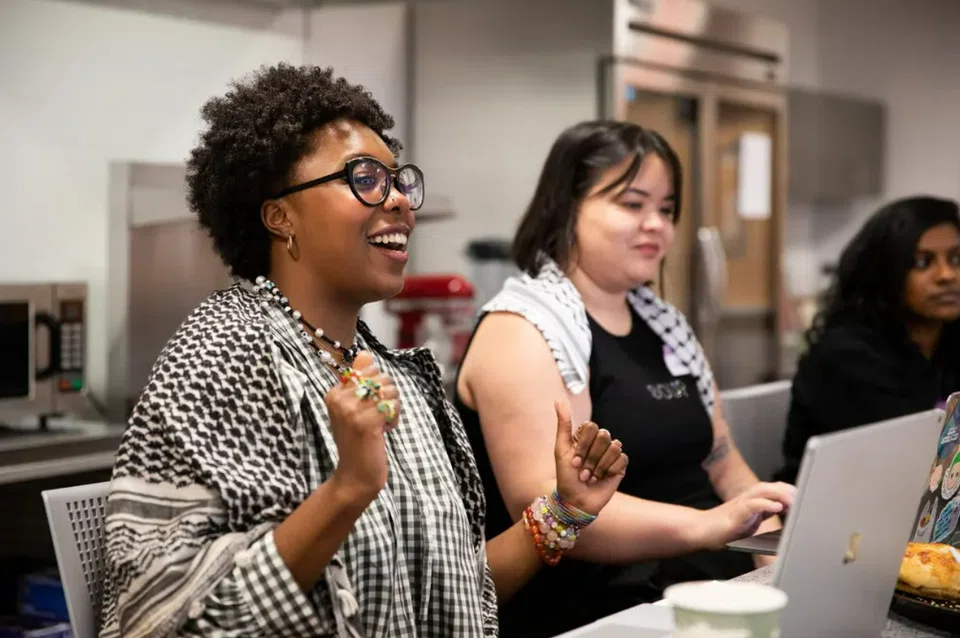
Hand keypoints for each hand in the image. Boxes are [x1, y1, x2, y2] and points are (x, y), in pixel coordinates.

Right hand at [325, 351, 400, 503]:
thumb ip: (359, 380)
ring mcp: (351, 411)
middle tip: (377, 418)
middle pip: (382, 377)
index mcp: (334, 393)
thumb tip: (365, 353)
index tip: (368, 408)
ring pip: (390, 390)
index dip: (377, 388)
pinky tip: (385, 431)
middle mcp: (339, 399)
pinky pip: (393, 405)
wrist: (354, 475)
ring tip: (380, 425)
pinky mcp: (366, 422)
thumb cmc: (358, 441)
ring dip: (393, 408)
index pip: (368, 370)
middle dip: (388, 396)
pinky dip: (395, 418)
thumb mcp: (355, 408)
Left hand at [554, 401, 627, 515]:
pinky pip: (622, 459)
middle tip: (582, 470)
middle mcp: (599, 442)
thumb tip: (558, 400)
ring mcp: (611, 454)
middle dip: (590, 457)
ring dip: (599, 466)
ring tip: (590, 476)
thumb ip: (563, 424)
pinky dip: (609, 470)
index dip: (583, 445)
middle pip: (603, 436)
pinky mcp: (620, 466)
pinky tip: (602, 478)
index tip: (574, 460)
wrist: (576, 501)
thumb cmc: (566, 476)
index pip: (591, 427)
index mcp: (586, 436)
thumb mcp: (561, 449)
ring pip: (614, 447)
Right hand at [700, 482, 795, 549]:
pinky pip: (753, 505)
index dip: (790, 492)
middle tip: (803, 498)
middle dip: (789, 491)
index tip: (804, 499)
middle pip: (772, 486)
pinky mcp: (736, 513)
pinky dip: (766, 504)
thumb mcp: (750, 522)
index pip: (775, 490)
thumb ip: (764, 515)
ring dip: (780, 494)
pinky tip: (777, 508)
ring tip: (794, 501)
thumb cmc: (723, 529)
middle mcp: (748, 498)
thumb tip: (782, 514)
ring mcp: (741, 504)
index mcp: (753, 501)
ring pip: (763, 491)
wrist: (701, 531)